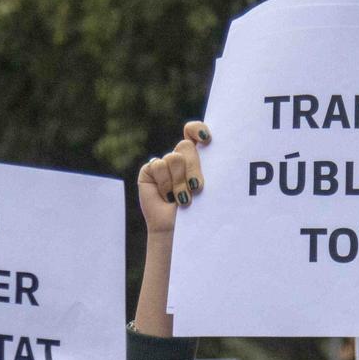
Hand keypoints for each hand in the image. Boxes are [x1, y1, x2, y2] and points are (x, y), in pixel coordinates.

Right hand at [137, 121, 208, 235]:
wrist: (179, 229)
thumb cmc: (199, 210)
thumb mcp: (209, 186)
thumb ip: (209, 166)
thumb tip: (209, 147)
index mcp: (196, 156)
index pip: (194, 131)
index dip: (197, 129)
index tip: (206, 139)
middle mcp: (179, 157)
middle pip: (186, 146)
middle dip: (194, 169)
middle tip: (197, 188)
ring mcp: (163, 164)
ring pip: (173, 157)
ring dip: (180, 182)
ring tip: (183, 200)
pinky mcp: (149, 171)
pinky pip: (158, 166)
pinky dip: (165, 183)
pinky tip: (167, 196)